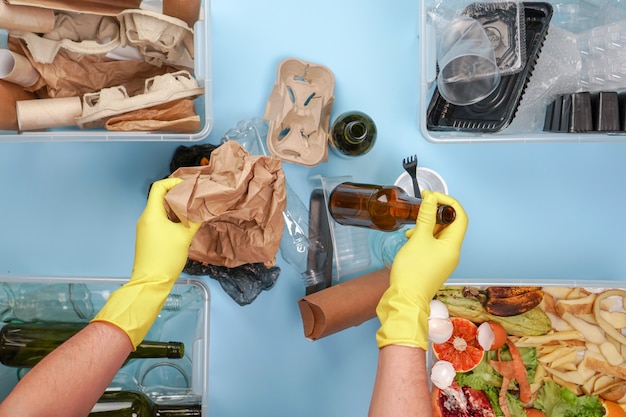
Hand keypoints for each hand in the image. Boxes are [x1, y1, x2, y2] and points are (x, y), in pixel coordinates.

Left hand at [134, 177, 200, 279]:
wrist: (151, 282)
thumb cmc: (166, 257)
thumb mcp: (185, 236)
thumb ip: (195, 219)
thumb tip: (204, 209)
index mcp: (152, 214)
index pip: (159, 187)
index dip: (174, 182)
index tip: (189, 186)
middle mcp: (146, 218)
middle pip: (160, 197)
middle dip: (178, 195)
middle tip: (194, 198)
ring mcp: (145, 228)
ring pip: (161, 210)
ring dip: (176, 208)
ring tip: (192, 211)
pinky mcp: (148, 236)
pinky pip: (159, 220)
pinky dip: (171, 218)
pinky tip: (183, 224)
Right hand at [376, 190, 467, 349]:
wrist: (405, 299)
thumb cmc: (413, 271)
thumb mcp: (419, 239)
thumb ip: (426, 217)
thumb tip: (431, 199)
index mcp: (453, 246)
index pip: (460, 217)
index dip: (448, 203)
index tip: (432, 196)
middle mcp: (452, 253)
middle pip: (450, 225)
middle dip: (436, 213)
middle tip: (422, 205)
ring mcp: (443, 260)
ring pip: (440, 235)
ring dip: (428, 226)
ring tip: (413, 227)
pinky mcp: (433, 265)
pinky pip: (432, 245)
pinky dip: (423, 237)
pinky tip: (411, 238)